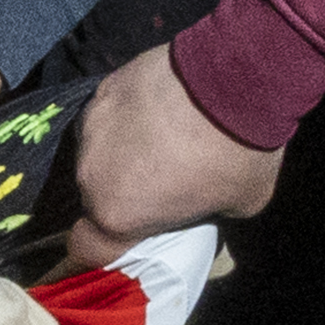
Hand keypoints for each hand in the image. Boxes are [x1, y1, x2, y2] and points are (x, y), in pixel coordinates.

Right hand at [56, 40, 277, 270]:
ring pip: (99, 151)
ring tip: (160, 136)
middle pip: (96, 195)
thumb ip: (205, 213)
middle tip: (161, 179)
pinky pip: (109, 113)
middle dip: (122, 192)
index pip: (86, 247)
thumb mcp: (238, 206)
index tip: (125, 238)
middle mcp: (91, 173)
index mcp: (118, 213)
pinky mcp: (104, 86)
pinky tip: (157, 106)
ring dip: (122, 151)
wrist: (237, 76)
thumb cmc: (238, 152)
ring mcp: (92, 125)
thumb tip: (203, 202)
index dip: (103, 248)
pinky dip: (128, 115)